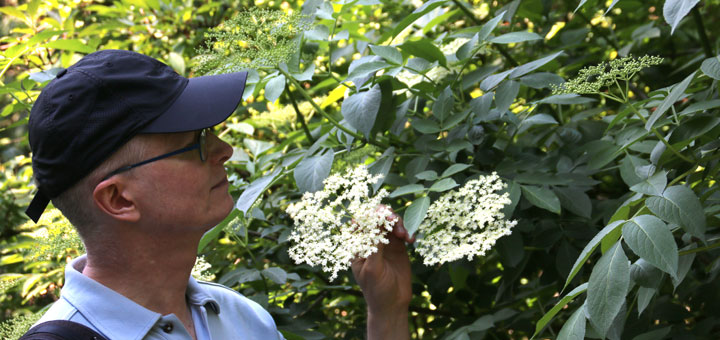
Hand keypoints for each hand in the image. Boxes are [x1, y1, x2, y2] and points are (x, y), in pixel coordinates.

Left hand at [351, 206, 413, 339]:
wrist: (393, 305)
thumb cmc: (376, 289)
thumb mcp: (373, 268)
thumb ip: (374, 246)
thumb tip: (376, 223)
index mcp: (358, 246)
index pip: (358, 223)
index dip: (367, 215)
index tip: (379, 216)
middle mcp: (370, 241)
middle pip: (375, 218)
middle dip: (384, 215)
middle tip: (393, 220)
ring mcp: (384, 243)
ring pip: (389, 222)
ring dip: (397, 223)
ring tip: (404, 235)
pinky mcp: (398, 246)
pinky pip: (401, 231)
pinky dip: (407, 231)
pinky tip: (411, 240)